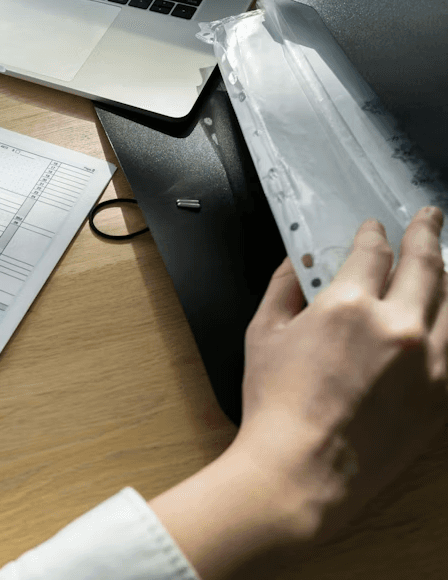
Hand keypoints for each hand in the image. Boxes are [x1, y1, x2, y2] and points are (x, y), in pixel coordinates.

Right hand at [149, 207, 447, 578]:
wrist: (301, 472)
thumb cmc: (275, 406)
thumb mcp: (262, 336)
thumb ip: (283, 289)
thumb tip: (298, 265)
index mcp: (348, 306)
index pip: (372, 253)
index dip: (373, 236)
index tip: (373, 230)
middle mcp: (397, 326)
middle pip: (426, 265)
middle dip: (427, 235)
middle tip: (430, 219)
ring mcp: (428, 362)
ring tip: (444, 263)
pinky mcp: (442, 395)